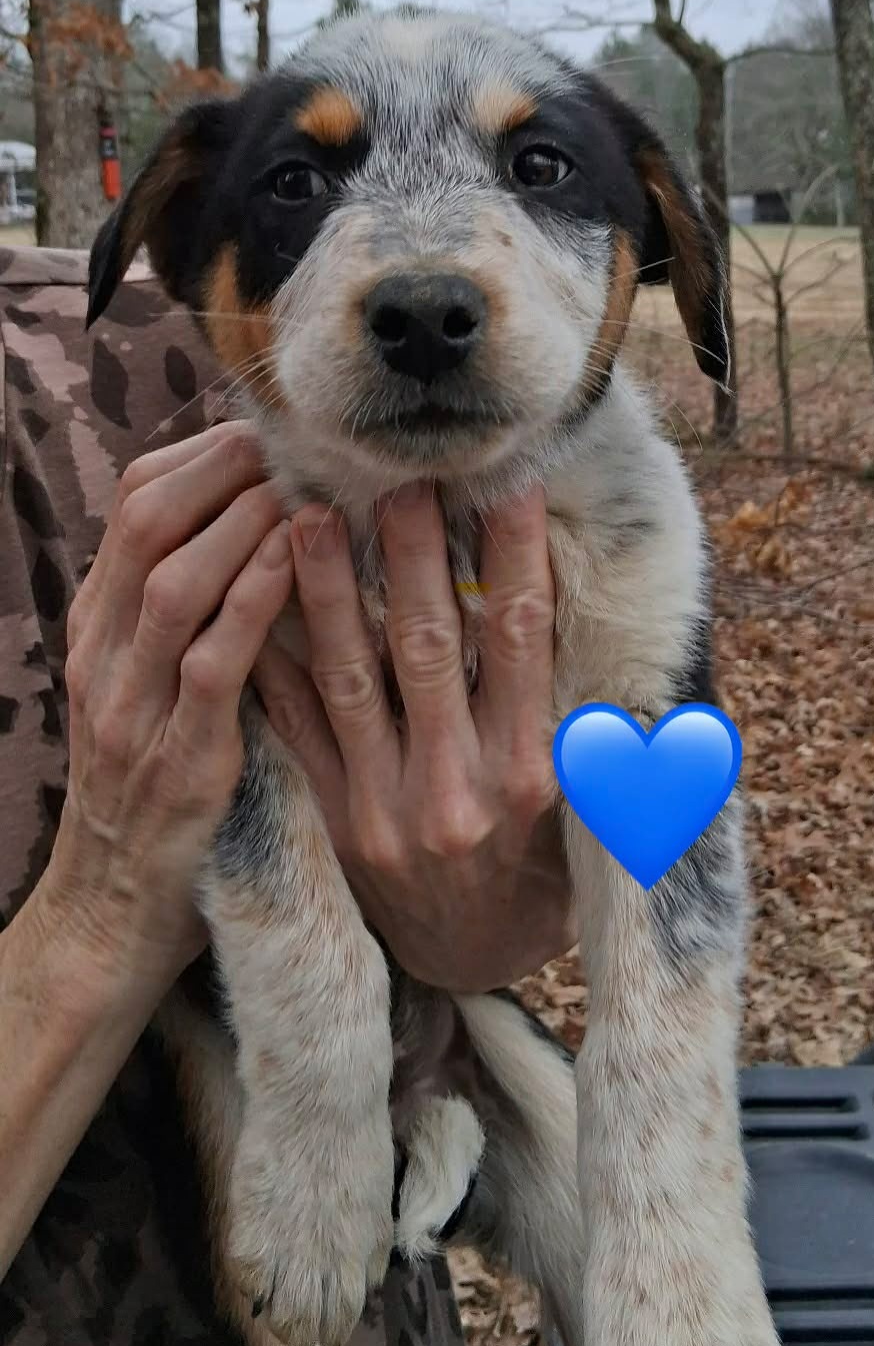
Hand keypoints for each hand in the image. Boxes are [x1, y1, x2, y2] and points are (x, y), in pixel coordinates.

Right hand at [39, 422, 294, 1010]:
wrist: (110, 913)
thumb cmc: (149, 788)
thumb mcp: (148, 685)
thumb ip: (185, 613)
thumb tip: (258, 527)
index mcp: (97, 627)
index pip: (134, 504)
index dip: (201, 455)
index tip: (265, 431)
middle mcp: (103, 655)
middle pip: (147, 523)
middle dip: (223, 469)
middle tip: (294, 444)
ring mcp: (133, 708)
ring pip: (175, 583)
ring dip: (244, 524)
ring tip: (305, 489)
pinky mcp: (177, 762)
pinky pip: (212, 664)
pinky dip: (255, 603)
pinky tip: (301, 566)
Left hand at [252, 482, 574, 989]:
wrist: (472, 964)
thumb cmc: (542, 867)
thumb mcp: (592, 808)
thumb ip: (600, 726)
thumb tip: (629, 635)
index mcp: (530, 775)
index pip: (520, 641)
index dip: (514, 558)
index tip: (511, 483)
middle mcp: (456, 789)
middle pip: (427, 645)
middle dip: (410, 554)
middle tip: (396, 477)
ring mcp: (385, 806)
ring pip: (350, 676)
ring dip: (327, 591)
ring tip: (308, 515)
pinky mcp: (333, 818)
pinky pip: (298, 728)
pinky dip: (277, 663)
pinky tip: (257, 601)